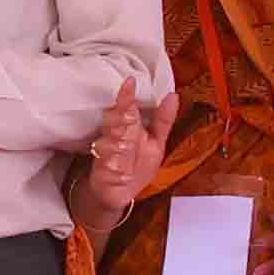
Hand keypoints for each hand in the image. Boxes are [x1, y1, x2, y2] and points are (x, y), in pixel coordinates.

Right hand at [73, 78, 175, 231]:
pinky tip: (123, 176)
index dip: (126, 97)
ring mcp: (104, 157)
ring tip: (124, 147)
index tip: (130, 82)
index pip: (125, 109)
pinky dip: (115, 174)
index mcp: (128, 129)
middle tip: (128, 117)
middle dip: (119, 120)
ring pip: (105, 146)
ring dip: (114, 147)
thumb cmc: (136, 163)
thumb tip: (173, 95)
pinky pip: (106, 172)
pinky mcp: (100, 176)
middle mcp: (114, 140)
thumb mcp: (156, 142)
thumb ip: (163, 121)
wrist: (119, 193)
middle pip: (113, 125)